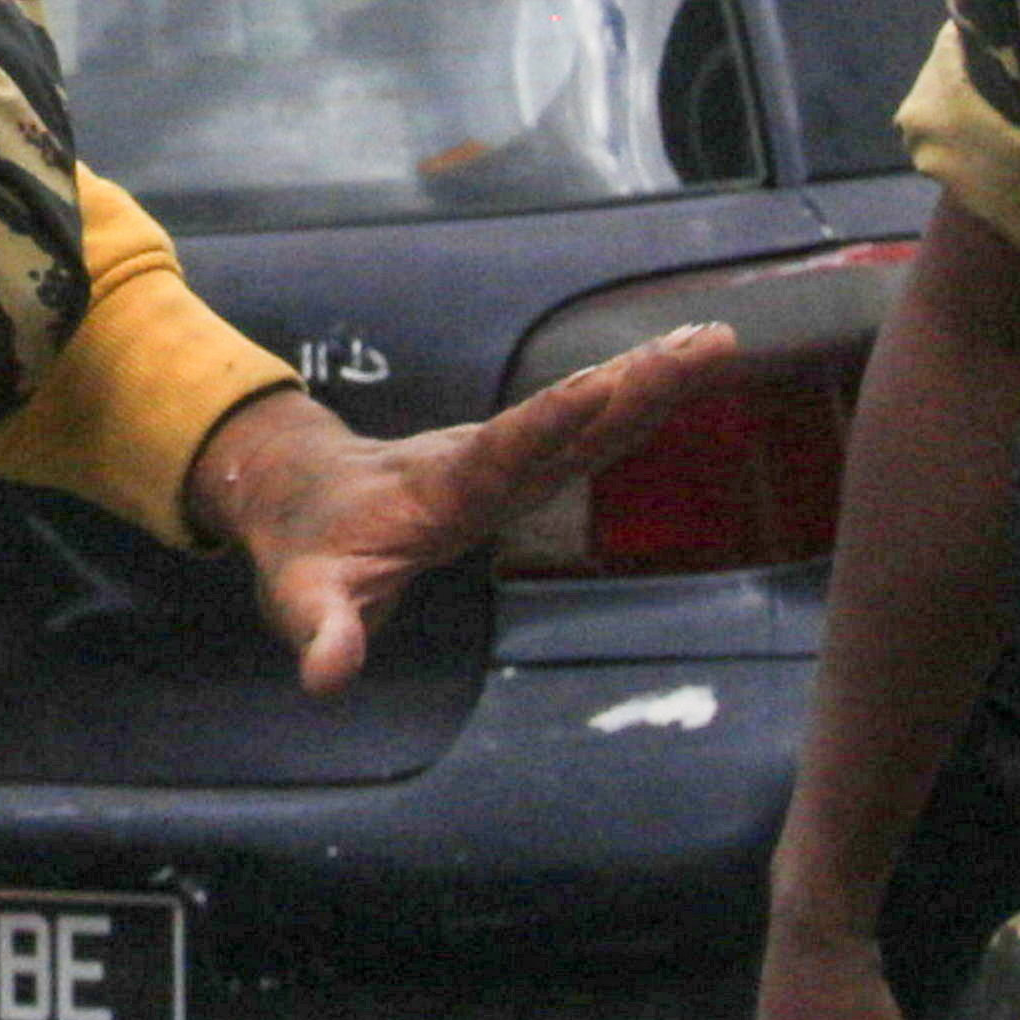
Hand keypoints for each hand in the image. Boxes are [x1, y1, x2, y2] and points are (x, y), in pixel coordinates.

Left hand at [180, 325, 733, 693]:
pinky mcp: (527, 458)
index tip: (595, 384)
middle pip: (566, 420)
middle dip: (633, 384)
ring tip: (717, 339)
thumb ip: (324, 632)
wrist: (302, 491)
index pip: (498, 455)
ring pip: (590, 414)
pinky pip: (593, 426)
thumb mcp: (305, 598)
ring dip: (652, 378)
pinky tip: (695, 361)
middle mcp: (483, 460)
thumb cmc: (308, 552)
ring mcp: (508, 455)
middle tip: (700, 344)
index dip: (545, 424)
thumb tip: (326, 679)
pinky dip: (643, 395)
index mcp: (439, 492)